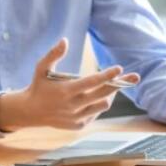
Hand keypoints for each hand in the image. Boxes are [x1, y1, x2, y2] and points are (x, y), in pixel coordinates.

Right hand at [0, 38, 139, 131]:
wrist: (30, 112)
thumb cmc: (38, 86)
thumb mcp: (41, 68)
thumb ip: (53, 54)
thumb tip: (65, 40)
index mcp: (66, 90)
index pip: (91, 82)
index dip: (107, 75)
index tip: (119, 67)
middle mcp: (73, 105)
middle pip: (103, 94)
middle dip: (120, 84)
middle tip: (135, 76)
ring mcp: (76, 117)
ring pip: (103, 105)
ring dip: (109, 94)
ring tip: (112, 85)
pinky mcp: (78, 125)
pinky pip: (95, 113)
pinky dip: (99, 104)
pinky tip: (96, 97)